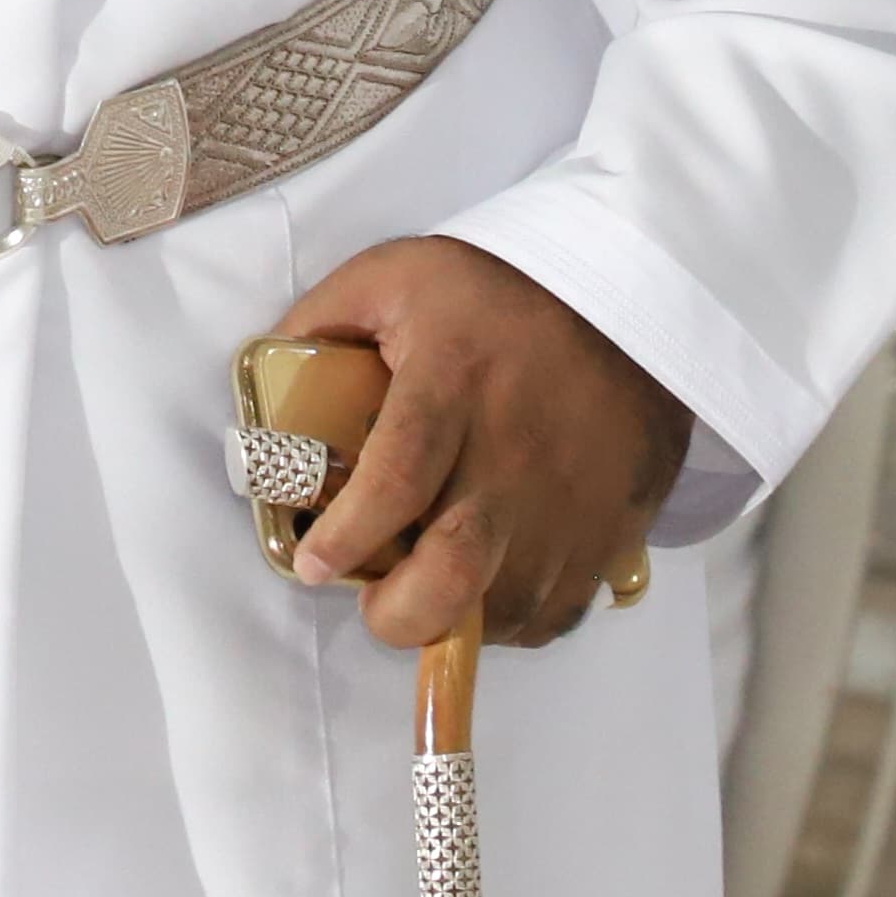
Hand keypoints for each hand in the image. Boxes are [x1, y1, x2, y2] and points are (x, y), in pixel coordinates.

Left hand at [273, 238, 690, 649]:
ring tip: (428, 589)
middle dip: (402, 614)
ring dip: (456, 619)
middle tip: (374, 600)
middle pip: (458, 567)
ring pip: (508, 605)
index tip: (313, 562)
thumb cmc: (494, 292)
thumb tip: (269, 394)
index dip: (347, 535)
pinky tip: (488, 586)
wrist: (626, 299)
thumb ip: (320, 325)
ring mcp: (569, 498)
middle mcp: (513, 450)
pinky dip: (513, 620)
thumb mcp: (393, 276)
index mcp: (453, 379)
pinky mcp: (609, 527)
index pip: (397, 475)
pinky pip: (557, 610)